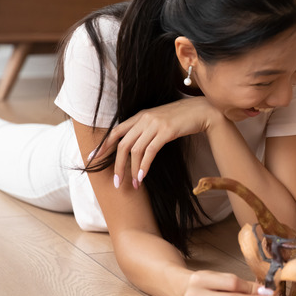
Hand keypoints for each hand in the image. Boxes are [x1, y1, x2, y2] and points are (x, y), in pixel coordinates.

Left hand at [88, 97, 219, 188]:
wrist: (202, 111)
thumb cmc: (182, 119)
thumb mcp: (160, 121)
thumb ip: (146, 130)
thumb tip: (135, 147)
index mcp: (140, 116)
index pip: (116, 132)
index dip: (103, 146)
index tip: (93, 159)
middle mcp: (144, 119)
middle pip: (122, 144)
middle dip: (117, 165)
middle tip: (116, 182)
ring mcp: (155, 124)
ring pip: (135, 150)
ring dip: (132, 170)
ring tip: (133, 184)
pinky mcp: (167, 131)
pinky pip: (150, 151)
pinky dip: (144, 165)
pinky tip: (143, 176)